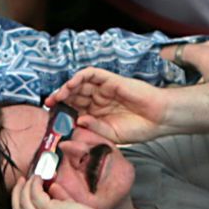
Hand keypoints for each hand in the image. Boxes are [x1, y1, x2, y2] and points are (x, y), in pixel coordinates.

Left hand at [48, 68, 174, 143]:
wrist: (159, 119)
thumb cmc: (139, 128)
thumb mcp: (111, 134)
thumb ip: (94, 128)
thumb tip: (78, 121)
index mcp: (97, 113)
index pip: (75, 110)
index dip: (62, 112)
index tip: (50, 118)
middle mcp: (98, 100)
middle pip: (74, 95)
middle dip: (60, 99)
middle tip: (49, 104)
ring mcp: (104, 89)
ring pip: (80, 84)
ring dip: (66, 88)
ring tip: (57, 96)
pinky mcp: (111, 80)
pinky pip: (92, 74)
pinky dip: (80, 77)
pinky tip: (71, 84)